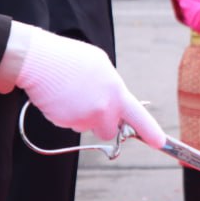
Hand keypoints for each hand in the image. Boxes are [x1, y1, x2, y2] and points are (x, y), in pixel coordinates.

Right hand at [14, 27, 166, 147]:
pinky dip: (65, 115)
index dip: (150, 130)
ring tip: (70, 93)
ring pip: (86, 127)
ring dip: (81, 118)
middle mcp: (104, 107)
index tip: (160, 142)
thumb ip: (110, 88)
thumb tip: (112, 102)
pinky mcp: (66, 122)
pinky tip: (59, 97)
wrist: (39, 59)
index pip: (137, 115)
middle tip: (90, 107)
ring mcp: (84, 116)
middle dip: (102, 126)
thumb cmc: (70, 59)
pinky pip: (69, 124)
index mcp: (116, 90)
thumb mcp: (100, 67)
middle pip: (108, 131)